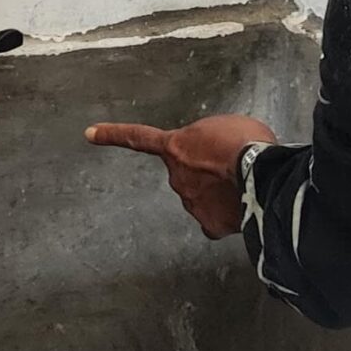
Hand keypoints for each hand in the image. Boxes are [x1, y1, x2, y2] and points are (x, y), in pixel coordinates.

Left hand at [84, 114, 278, 238]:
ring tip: (245, 184)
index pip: (138, 138)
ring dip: (221, 193)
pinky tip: (243, 208)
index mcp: (176, 146)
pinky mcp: (209, 225)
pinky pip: (216, 222)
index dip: (113, 135)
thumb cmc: (246, 142)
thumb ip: (211, 139)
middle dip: (206, 173)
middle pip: (187, 175)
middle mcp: (177, 177)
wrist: (260, 173)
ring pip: (204, 199)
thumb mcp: (227, 125)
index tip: (90, 133)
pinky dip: (227, 217)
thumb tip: (218, 154)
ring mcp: (191, 203)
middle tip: (232, 167)